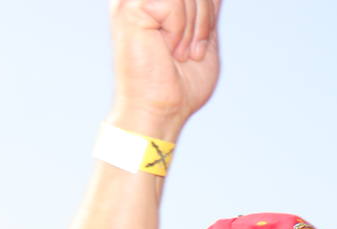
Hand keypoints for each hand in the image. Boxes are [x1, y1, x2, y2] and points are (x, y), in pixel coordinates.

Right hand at [108, 0, 220, 137]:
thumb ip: (207, 7)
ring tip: (178, 53)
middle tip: (190, 52)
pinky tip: (167, 49)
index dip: (207, 12)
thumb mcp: (204, 35)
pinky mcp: (129, 8)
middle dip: (204, 21)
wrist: (162, 110)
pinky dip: (180, 30)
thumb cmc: (181, 83)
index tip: (196, 46)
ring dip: (194, 29)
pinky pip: (174, 3)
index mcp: (155, 1)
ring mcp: (131, 0)